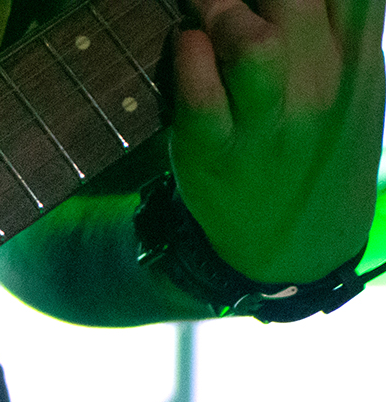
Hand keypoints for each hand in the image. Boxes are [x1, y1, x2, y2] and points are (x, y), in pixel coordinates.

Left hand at [170, 0, 385, 283]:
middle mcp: (319, 85)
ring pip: (254, 44)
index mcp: (355, 55)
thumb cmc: (317, 139)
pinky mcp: (215, 154)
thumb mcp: (351, 77)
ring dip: (220, 10)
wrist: (301, 239)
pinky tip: (185, 44)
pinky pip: (200, 98)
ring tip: (203, 9)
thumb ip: (336, 21)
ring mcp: (269, 122)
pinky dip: (187, 59)